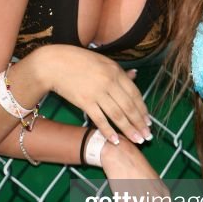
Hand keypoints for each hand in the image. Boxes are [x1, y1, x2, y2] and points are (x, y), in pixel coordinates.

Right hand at [37, 44, 151, 145]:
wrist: (54, 64)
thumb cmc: (78, 61)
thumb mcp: (102, 61)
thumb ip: (119, 71)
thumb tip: (135, 75)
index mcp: (115, 71)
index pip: (135, 94)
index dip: (143, 110)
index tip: (148, 121)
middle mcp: (109, 82)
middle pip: (129, 107)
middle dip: (140, 123)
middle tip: (147, 136)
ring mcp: (97, 92)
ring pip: (117, 115)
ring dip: (129, 129)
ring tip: (137, 140)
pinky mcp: (85, 102)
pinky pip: (100, 119)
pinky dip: (108, 131)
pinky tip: (115, 140)